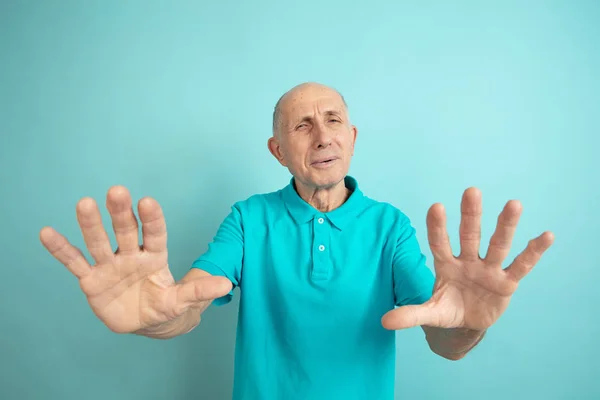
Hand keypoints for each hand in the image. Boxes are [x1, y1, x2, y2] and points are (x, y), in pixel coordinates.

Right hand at [40, 186, 231, 333]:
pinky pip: (75, 262)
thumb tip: (227, 284)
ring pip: (99, 241)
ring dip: (91, 224)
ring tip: (83, 203)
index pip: (155, 233)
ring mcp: (110, 265)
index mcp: (155, 256)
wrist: (146, 322)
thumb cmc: (166, 305)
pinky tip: (47, 233)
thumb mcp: (183, 300)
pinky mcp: (91, 280)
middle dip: (121, 212)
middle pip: (126, 230)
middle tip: (117, 190)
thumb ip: (200, 291)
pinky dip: (62, 250)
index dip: (152, 218)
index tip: (148, 201)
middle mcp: (131, 255)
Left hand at [382, 188, 553, 330]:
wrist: (468, 323)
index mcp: (446, 265)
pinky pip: (521, 265)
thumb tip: (383, 322)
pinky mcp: (507, 283)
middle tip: (471, 190)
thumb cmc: (447, 309)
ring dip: (505, 225)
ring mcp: (488, 270)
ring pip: (497, 244)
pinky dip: (533, 252)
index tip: (436, 207)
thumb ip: (410, 314)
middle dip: (471, 215)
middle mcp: (467, 261)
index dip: (438, 227)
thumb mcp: (430, 313)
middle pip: (469, 235)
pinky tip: (546, 235)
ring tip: (514, 203)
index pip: (439, 243)